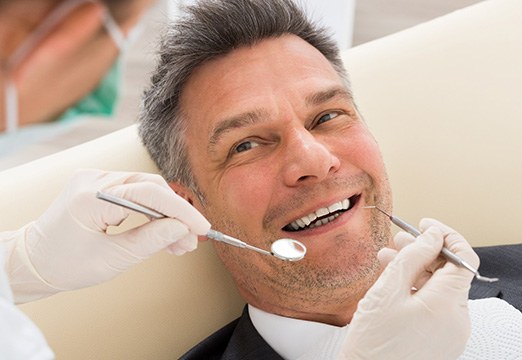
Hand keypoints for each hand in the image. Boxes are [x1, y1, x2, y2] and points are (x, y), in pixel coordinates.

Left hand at [4, 169, 209, 302]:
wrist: (33, 262)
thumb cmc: (64, 265)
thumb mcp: (111, 260)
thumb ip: (150, 241)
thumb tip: (181, 229)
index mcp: (90, 197)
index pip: (149, 194)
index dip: (181, 210)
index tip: (202, 227)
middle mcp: (93, 180)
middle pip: (150, 187)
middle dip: (176, 213)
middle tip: (191, 240)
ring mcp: (95, 180)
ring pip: (146, 190)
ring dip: (166, 214)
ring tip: (180, 243)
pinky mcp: (99, 187)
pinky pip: (135, 193)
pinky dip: (152, 212)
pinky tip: (163, 232)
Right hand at [340, 219, 478, 359]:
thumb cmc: (373, 343)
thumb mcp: (387, 290)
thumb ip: (412, 257)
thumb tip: (431, 236)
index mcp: (446, 304)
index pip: (463, 257)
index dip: (445, 236)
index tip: (425, 226)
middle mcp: (457, 319)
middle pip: (449, 273)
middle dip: (425, 252)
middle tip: (399, 240)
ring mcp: (451, 332)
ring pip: (440, 288)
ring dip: (417, 270)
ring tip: (388, 259)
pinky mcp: (441, 339)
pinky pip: (435, 306)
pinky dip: (417, 290)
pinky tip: (394, 283)